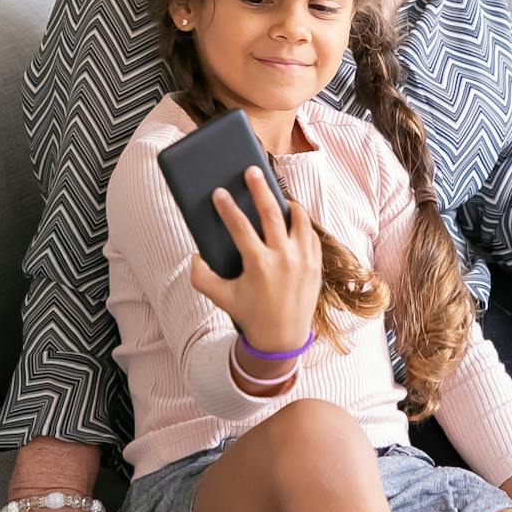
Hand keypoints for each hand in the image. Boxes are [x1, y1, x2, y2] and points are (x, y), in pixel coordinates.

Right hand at [188, 167, 321, 352]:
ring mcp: (303, 260)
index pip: (240, 226)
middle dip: (259, 188)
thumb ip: (201, 277)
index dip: (227, 208)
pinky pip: (310, 233)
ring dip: (286, 202)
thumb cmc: (250, 315)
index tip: (219, 193)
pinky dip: (301, 221)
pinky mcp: (315, 264)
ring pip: (298, 219)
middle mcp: (283, 258)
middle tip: (251, 171)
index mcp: (259, 264)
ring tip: (275, 192)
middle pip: (271, 212)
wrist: (282, 339)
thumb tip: (196, 256)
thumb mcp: (220, 298)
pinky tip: (291, 216)